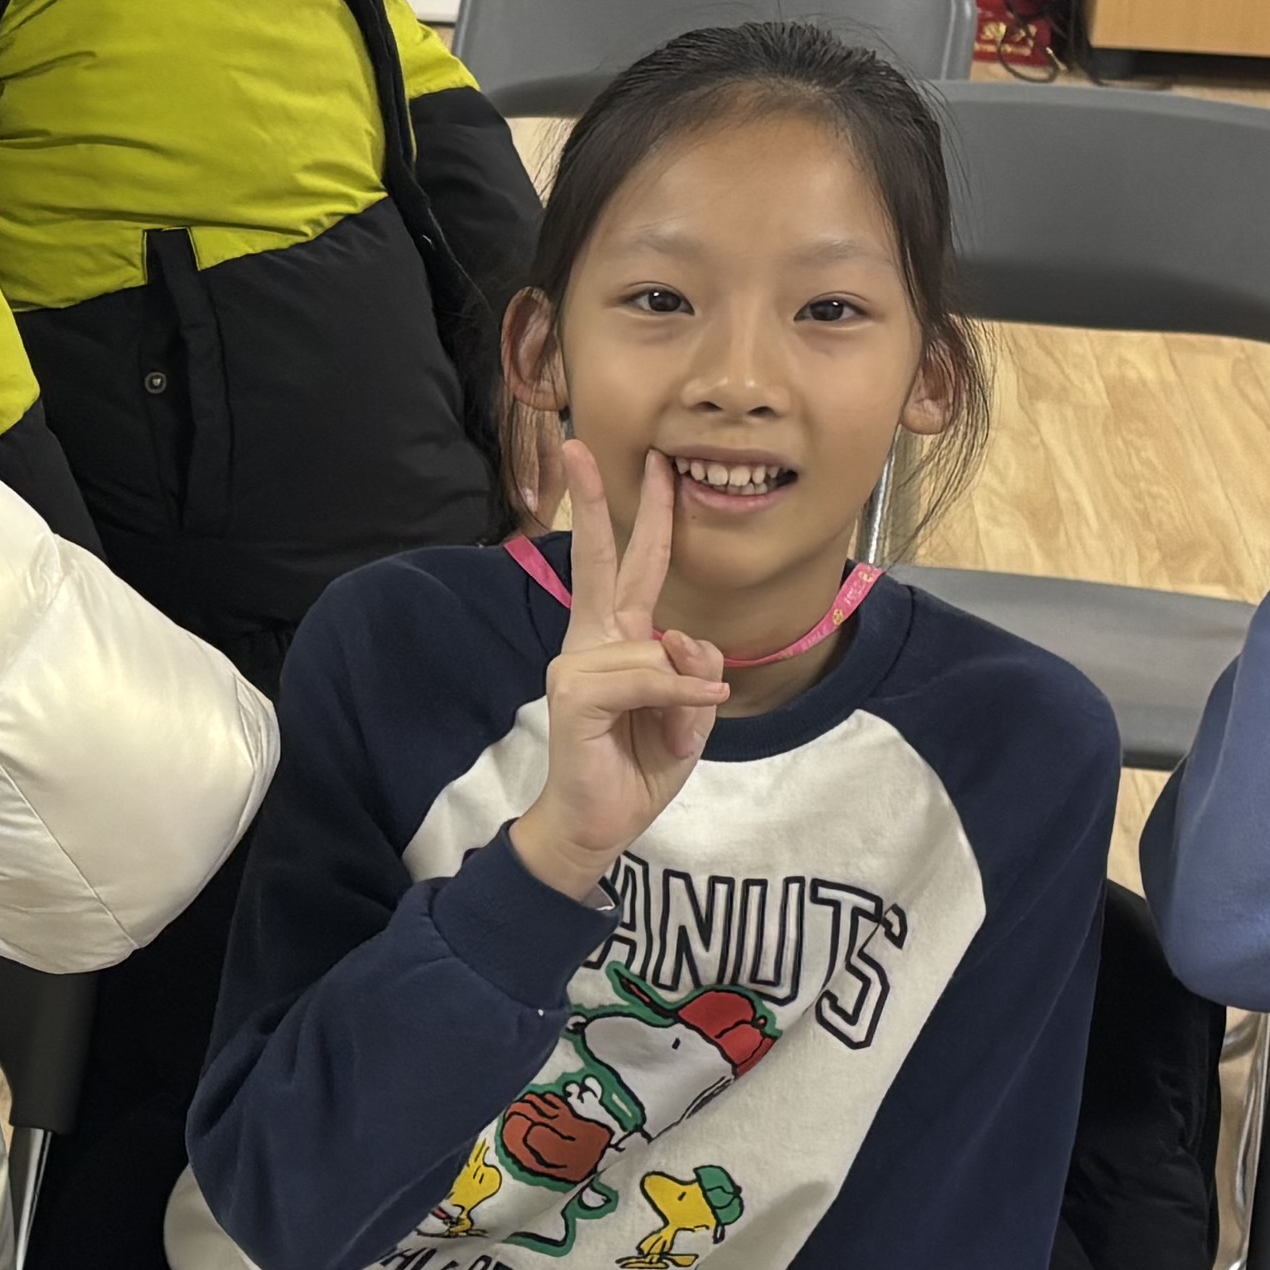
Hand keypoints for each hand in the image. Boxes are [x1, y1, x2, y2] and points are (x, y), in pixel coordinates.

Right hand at [505, 441, 726, 906]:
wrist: (599, 824)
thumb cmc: (637, 764)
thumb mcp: (690, 712)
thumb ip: (694, 667)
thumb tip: (678, 639)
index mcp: (620, 638)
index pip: (632, 566)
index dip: (641, 515)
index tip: (647, 464)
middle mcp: (593, 640)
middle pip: (602, 560)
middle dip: (595, 501)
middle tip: (581, 446)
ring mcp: (578, 664)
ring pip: (655, 643)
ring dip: (684, 689)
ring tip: (673, 732)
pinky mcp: (575, 693)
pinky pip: (648, 675)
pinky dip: (677, 696)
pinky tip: (683, 719)